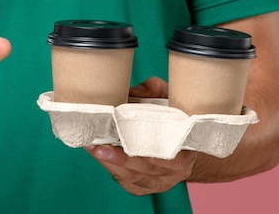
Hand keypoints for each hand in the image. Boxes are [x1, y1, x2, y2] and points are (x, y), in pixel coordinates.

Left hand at [85, 76, 194, 194]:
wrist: (180, 140)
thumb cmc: (174, 115)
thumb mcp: (168, 96)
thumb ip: (154, 90)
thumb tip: (133, 92)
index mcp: (186, 152)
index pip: (166, 154)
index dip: (144, 148)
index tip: (124, 138)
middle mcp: (175, 172)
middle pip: (145, 168)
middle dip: (119, 158)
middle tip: (98, 146)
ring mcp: (159, 182)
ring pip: (133, 177)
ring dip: (110, 163)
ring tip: (92, 148)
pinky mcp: (143, 188)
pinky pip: (126, 182)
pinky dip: (111, 168)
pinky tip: (97, 155)